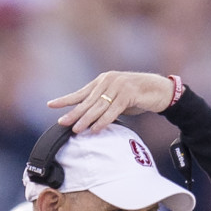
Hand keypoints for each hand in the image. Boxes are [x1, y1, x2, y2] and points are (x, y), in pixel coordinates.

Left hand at [49, 71, 174, 133]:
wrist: (160, 90)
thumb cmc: (137, 96)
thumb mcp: (116, 98)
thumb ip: (103, 103)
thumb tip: (87, 117)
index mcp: (102, 80)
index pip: (80, 92)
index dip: (65, 100)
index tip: (51, 105)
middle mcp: (108, 80)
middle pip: (87, 101)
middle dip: (74, 113)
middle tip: (62, 123)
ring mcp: (118, 86)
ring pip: (99, 106)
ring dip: (87, 119)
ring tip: (77, 130)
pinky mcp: (128, 94)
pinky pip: (113, 110)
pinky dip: (104, 121)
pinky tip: (96, 129)